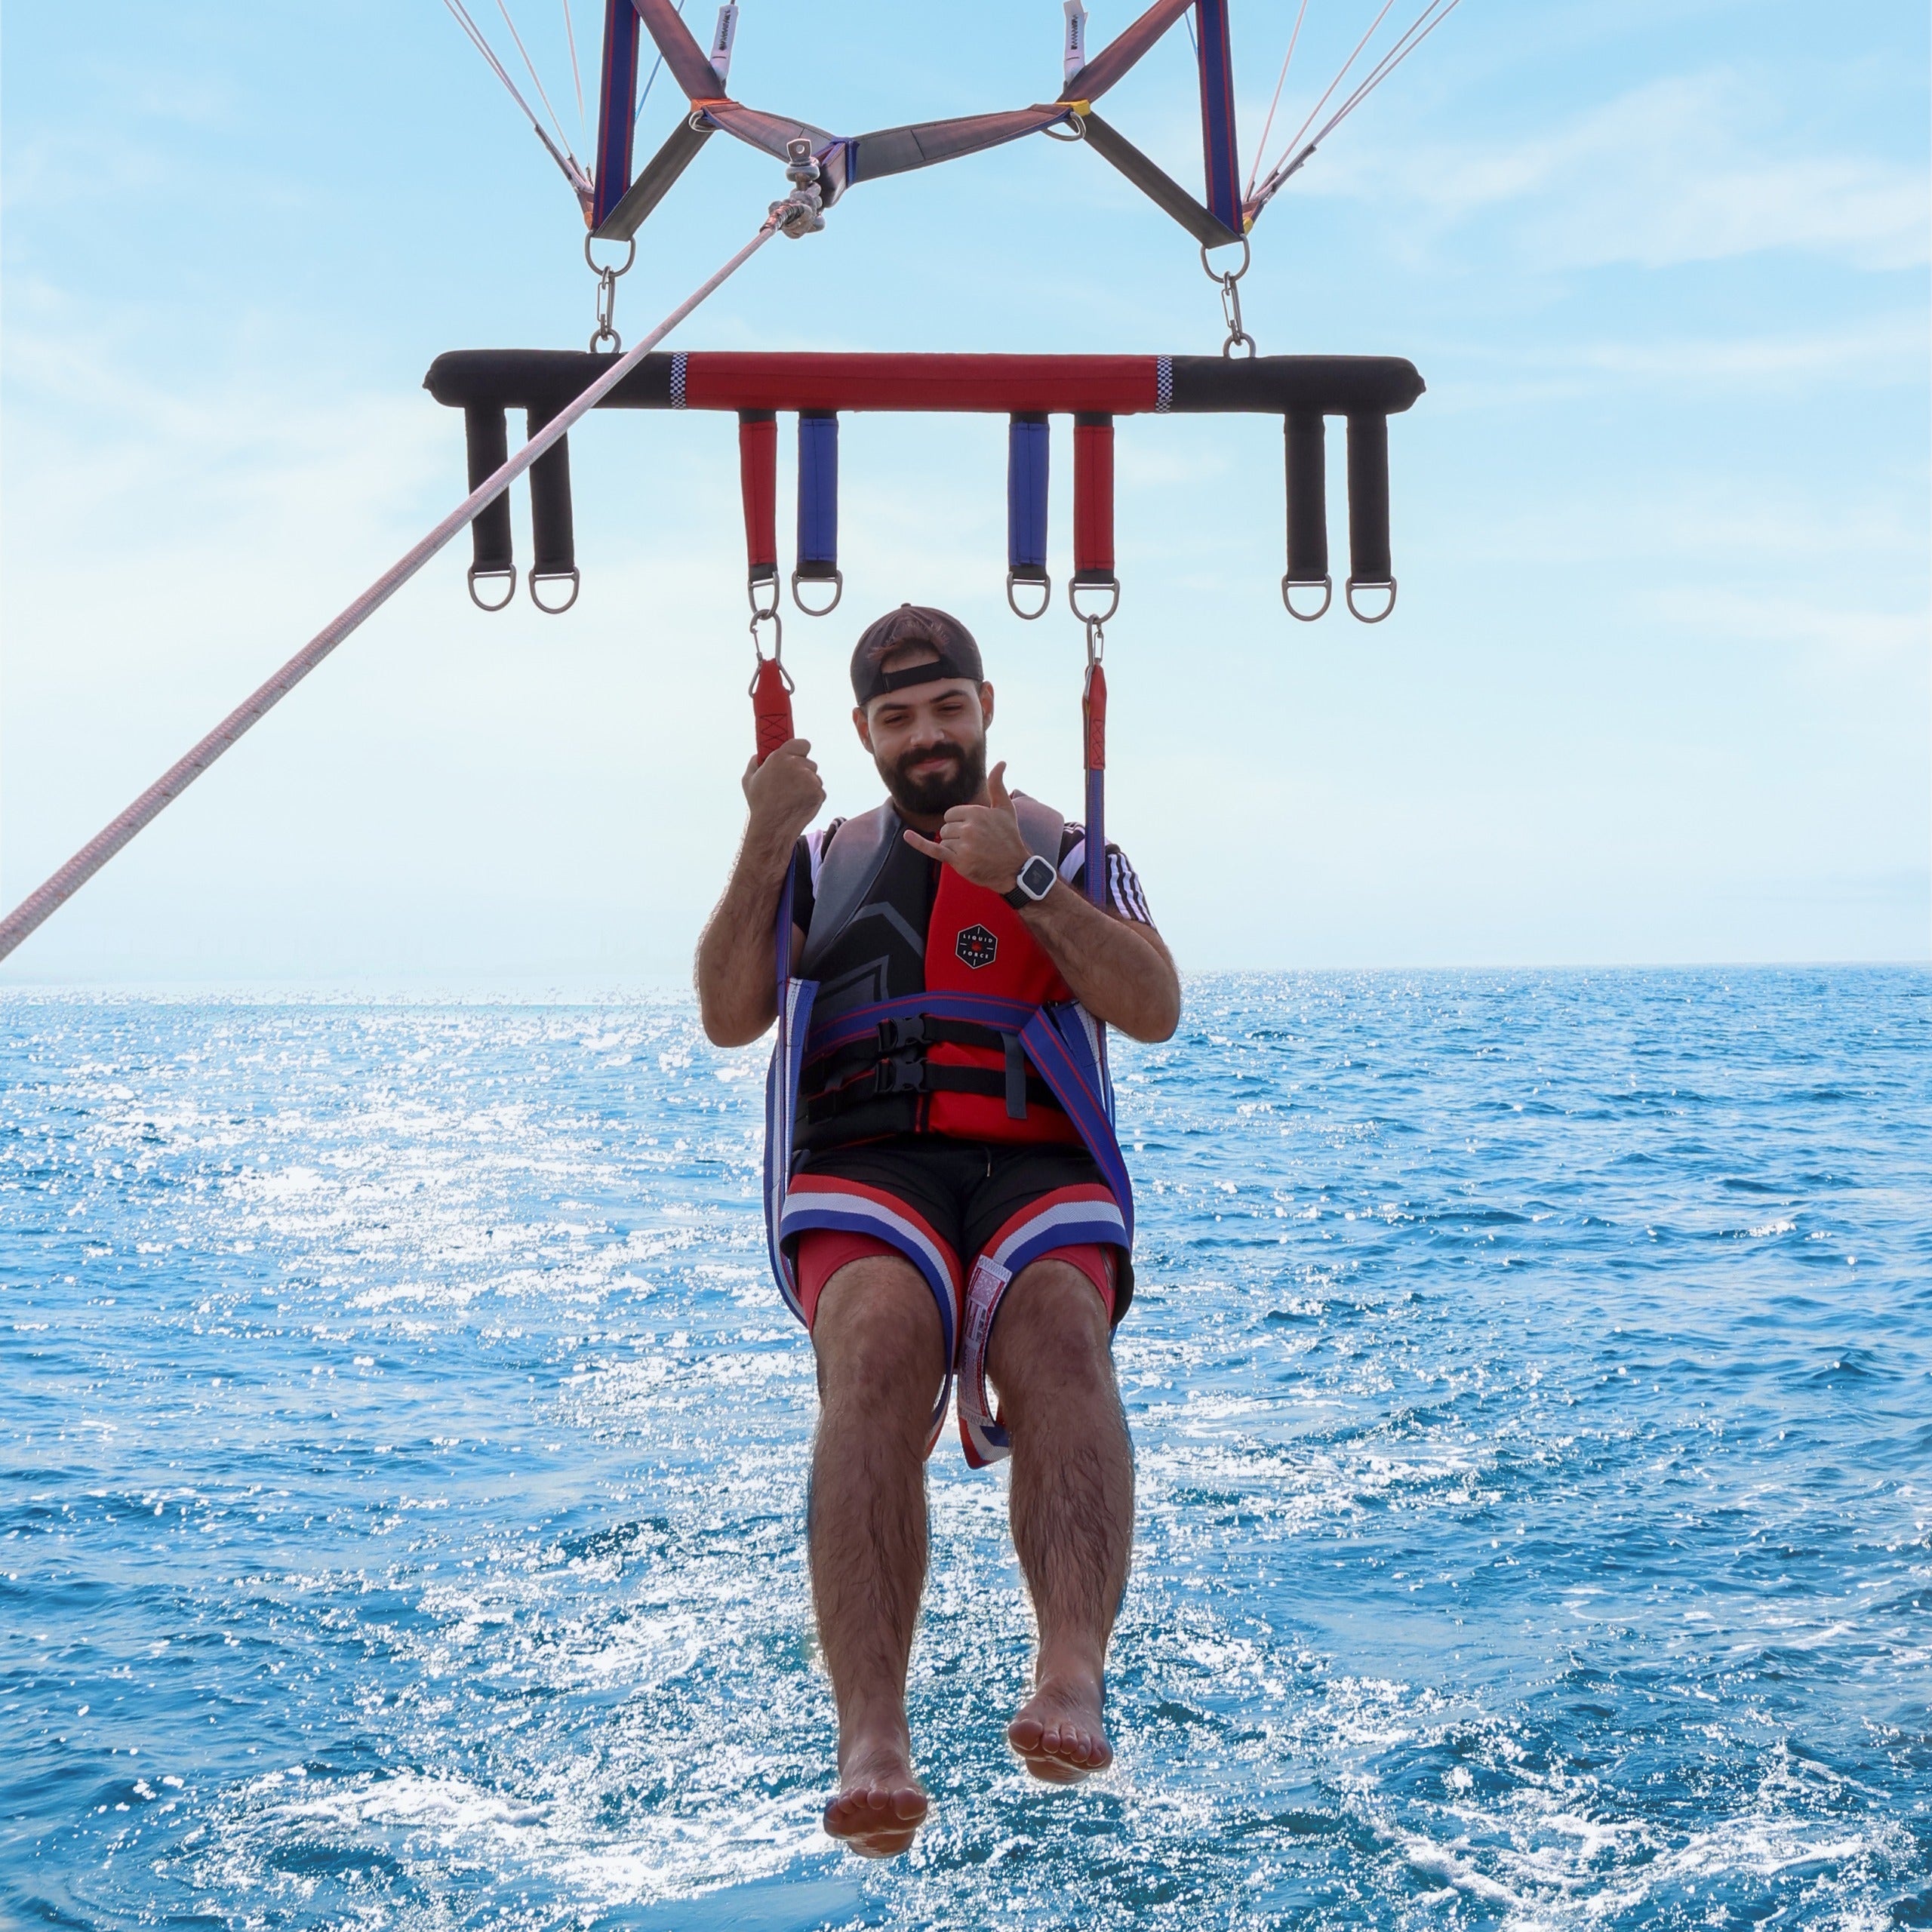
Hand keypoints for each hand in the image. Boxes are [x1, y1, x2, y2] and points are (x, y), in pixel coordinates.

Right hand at [743, 738, 823, 849]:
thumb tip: (760, 755)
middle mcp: (797, 765)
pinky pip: (819, 791)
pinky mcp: (819, 793)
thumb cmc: (759, 804)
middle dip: (803, 771)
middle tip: (790, 785)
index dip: (800, 752)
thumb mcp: (748, 779)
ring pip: (815, 777)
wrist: (772, 827)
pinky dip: (813, 797)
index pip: (803, 744)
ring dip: (808, 785)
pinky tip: (799, 804)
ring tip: (793, 797)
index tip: (797, 758)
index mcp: (780, 757)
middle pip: (810, 763)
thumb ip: (755, 762)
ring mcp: (810, 780)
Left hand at [902, 761, 1032, 892]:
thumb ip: (997, 785)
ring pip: (943, 840)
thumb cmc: (1009, 837)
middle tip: (976, 844)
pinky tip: (907, 835)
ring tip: (973, 853)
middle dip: (956, 836)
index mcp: (977, 812)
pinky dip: (918, 843)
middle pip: (946, 827)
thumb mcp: (1006, 808)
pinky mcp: (958, 861)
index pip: (951, 814)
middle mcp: (969, 827)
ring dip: (953, 847)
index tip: (974, 831)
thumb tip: (1001, 762)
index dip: (959, 823)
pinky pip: (933, 849)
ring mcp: (963, 845)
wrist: (1015, 869)